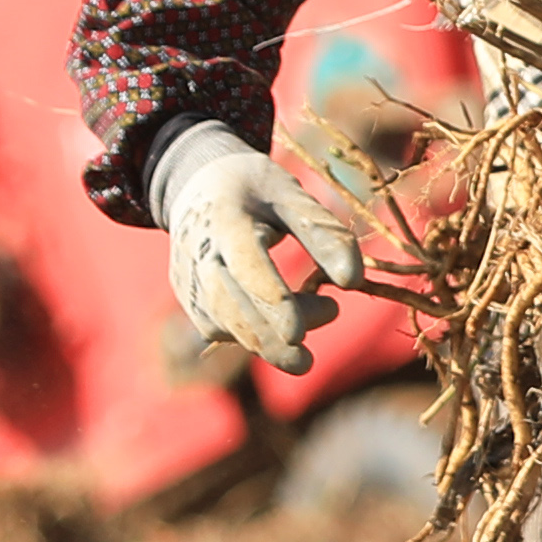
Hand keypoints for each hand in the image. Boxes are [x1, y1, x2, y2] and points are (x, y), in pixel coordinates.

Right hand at [153, 127, 362, 374]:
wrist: (199, 183)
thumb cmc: (256, 189)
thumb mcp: (293, 195)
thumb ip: (324, 234)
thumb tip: (354, 281)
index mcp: (226, 218)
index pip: (246, 266)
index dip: (272, 302)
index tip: (298, 334)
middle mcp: (198, 251)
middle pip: (229, 306)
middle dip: (268, 340)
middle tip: (309, 358)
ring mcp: (187, 277)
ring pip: (223, 323)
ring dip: (266, 341)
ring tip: (321, 314)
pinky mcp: (188, 297)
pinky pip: (217, 328)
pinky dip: (251, 335)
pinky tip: (284, 323)